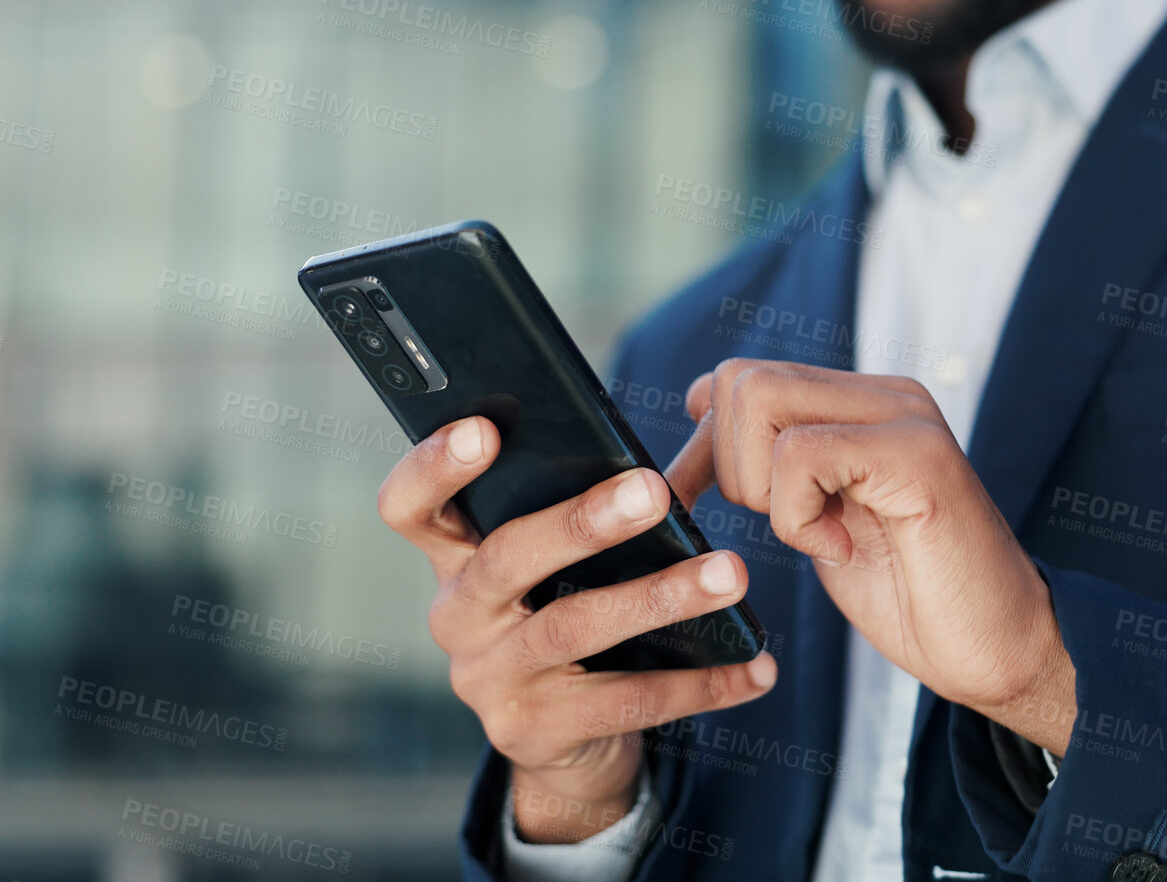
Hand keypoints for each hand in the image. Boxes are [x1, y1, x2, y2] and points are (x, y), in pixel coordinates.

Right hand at [378, 416, 778, 841]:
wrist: (564, 740)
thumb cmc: (569, 613)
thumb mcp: (559, 564)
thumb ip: (584, 508)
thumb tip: (661, 472)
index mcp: (454, 555)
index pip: (411, 506)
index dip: (435, 466)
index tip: (485, 427)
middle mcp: (458, 616)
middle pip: (505, 558)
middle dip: (581, 521)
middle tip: (652, 490)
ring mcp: (489, 679)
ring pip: (574, 627)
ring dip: (660, 597)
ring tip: (732, 573)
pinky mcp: (533, 732)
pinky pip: (626, 702)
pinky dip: (700, 683)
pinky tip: (755, 669)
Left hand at [670, 359, 1074, 754]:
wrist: (1000, 649)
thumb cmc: (914, 595)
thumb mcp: (820, 520)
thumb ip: (774, 463)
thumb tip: (697, 402)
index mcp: (861, 404)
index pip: (740, 380)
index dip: (702, 448)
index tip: (700, 506)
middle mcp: (885, 394)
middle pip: (740, 382)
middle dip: (729, 469)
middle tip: (788, 525)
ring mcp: (904, 416)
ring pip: (760, 402)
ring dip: (765, 490)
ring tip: (821, 533)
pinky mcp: (916, 452)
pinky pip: (800, 454)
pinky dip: (798, 518)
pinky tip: (843, 547)